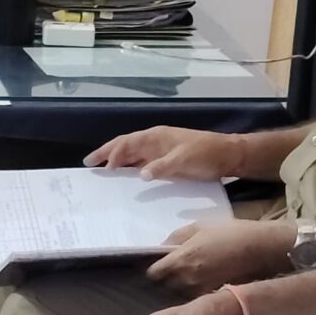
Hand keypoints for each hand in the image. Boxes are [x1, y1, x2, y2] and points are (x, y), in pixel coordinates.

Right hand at [86, 126, 239, 180]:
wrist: (227, 155)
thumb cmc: (205, 154)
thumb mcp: (184, 160)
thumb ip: (162, 166)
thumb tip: (140, 174)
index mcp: (155, 137)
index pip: (127, 143)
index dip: (113, 154)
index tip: (102, 168)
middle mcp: (154, 141)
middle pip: (125, 146)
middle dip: (106, 153)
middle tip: (88, 163)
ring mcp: (159, 151)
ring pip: (132, 154)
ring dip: (116, 160)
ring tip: (101, 170)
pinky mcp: (166, 160)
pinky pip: (142, 162)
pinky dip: (130, 167)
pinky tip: (125, 177)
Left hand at [146, 219, 295, 293]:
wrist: (262, 250)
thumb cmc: (230, 233)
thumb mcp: (200, 227)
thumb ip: (176, 238)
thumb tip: (162, 247)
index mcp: (181, 260)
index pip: (153, 273)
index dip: (154, 268)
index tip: (158, 264)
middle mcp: (186, 279)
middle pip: (164, 284)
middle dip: (166, 277)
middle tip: (176, 267)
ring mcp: (200, 291)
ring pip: (179, 292)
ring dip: (181, 285)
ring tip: (192, 274)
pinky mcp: (213, 296)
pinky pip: (195, 296)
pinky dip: (195, 290)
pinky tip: (203, 281)